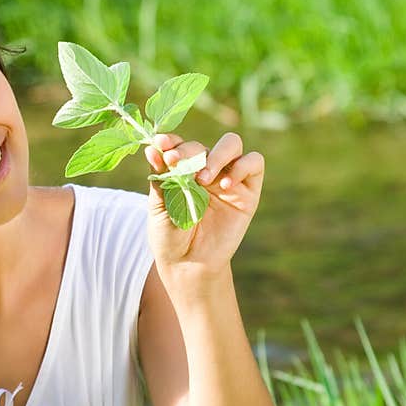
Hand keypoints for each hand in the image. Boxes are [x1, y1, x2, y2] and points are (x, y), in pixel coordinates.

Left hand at [144, 132, 264, 282]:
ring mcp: (227, 179)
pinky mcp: (247, 192)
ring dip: (216, 155)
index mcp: (181, 170)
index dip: (171, 140)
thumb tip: (151, 148)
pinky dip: (241, 167)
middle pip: (203, 144)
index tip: (161, 143)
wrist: (188, 265)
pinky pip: (254, 164)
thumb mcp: (159, 206)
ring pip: (232, 144)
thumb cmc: (169, 236)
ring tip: (202, 179)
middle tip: (176, 163)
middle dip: (188, 151)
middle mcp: (205, 170)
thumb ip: (160, 177)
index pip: (179, 145)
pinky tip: (224, 185)